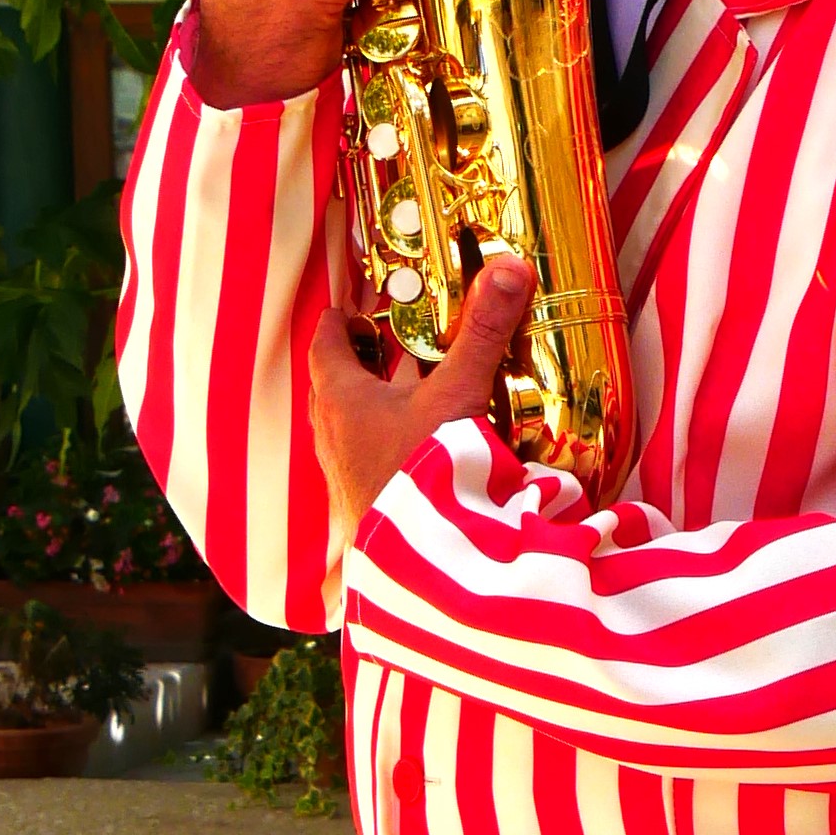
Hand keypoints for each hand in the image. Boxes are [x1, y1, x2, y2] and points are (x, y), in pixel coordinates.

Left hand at [309, 257, 535, 544]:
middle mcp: (335, 435)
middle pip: (336, 385)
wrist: (413, 566)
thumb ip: (482, 334)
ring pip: (351, 425)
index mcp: (343, 399)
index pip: (326, 346)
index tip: (353, 309)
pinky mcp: (367, 502)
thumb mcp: (457, 396)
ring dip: (374, 405)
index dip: (338, 323)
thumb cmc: (420, 474)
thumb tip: (509, 268)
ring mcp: (347, 473)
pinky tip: (418, 449)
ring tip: (408, 392)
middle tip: (386, 343)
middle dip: (360, 361)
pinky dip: (388, 443)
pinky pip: (369, 459)